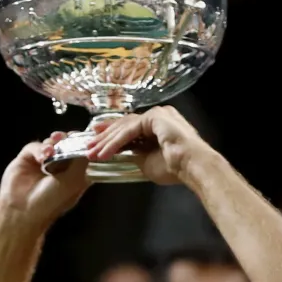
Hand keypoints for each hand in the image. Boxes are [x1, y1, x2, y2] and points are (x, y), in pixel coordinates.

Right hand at [0, 134, 88, 228]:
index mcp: (76, 173)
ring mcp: (44, 162)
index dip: (85, 144)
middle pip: (68, 144)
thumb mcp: (75, 180)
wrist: (24, 209)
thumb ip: (82, 161)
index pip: (83, 153)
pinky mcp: (28, 158)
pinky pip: (35, 146)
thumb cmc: (52, 201)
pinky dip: (40, 149)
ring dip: (54, 142)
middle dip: (69, 138)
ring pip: (52, 142)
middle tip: (69, 136)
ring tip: (53, 149)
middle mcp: (61, 166)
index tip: (87, 137)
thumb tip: (90, 145)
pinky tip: (43, 157)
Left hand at [86, 105, 207, 184]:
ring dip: (106, 141)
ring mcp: (157, 114)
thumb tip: (123, 153)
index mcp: (160, 124)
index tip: (97, 141)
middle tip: (88, 145)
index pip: (131, 126)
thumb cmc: (176, 167)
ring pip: (125, 127)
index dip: (112, 134)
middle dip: (105, 136)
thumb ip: (136, 153)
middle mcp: (159, 115)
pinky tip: (104, 152)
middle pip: (125, 124)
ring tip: (92, 152)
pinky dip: (115, 142)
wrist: (193, 166)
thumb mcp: (148, 160)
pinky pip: (130, 130)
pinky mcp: (154, 117)